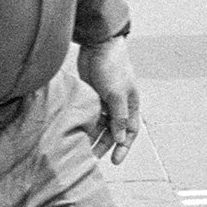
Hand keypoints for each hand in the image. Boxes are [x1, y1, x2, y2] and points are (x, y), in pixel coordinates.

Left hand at [77, 35, 141, 163]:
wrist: (98, 44)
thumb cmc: (112, 67)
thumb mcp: (116, 94)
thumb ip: (118, 117)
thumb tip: (121, 139)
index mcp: (130, 105)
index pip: (130, 132)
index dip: (123, 148)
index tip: (115, 162)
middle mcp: (119, 105)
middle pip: (113, 131)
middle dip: (105, 146)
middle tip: (92, 159)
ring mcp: (105, 101)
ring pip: (100, 125)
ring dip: (93, 137)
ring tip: (82, 150)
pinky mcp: (92, 96)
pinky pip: (90, 116)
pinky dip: (85, 125)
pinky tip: (76, 134)